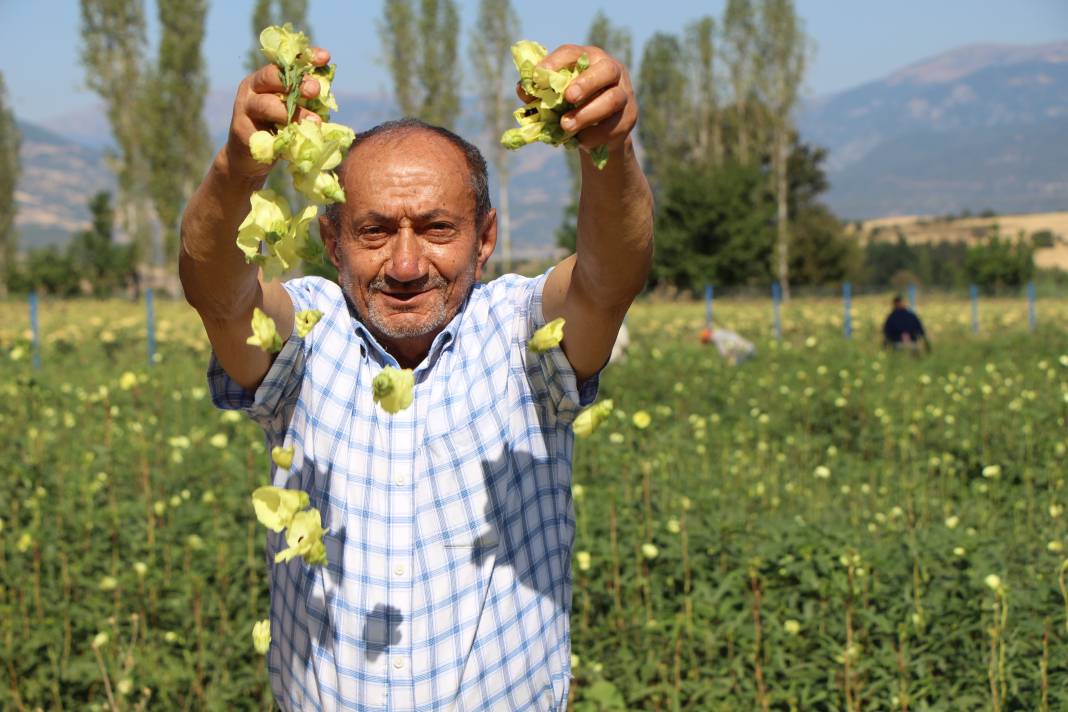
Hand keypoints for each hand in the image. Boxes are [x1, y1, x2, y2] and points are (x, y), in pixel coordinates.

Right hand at [224, 48, 330, 179]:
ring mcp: (244, 108)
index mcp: (266, 78)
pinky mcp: (241, 131)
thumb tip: (327, 90)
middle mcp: (252, 88)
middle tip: (315, 90)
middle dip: (296, 82)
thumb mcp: (293, 109)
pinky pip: (263, 131)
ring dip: (292, 113)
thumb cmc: (276, 129)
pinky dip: (281, 136)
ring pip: (267, 104)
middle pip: (271, 76)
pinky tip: (294, 141)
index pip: (285, 62)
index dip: (304, 58)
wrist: (248, 158)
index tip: (324, 58)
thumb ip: (306, 99)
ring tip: (314, 122)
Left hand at [518, 44, 637, 156]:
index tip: (538, 76)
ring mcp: (624, 94)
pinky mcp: (629, 118)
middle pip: (605, 70)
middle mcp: (611, 71)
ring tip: (566, 126)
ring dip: (587, 114)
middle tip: (569, 97)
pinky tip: (580, 140)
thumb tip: (523, 89)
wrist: (598, 131)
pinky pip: (613, 126)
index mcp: (589, 58)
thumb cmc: (572, 106)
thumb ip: (539, 92)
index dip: (556, 62)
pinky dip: (593, 135)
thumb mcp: (555, 98)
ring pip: (611, 100)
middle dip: (586, 83)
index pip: (574, 53)